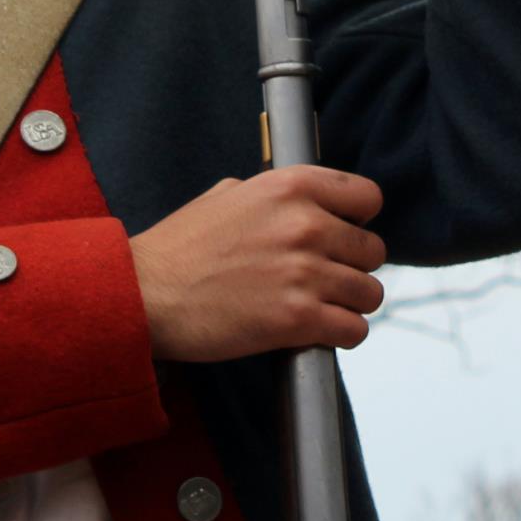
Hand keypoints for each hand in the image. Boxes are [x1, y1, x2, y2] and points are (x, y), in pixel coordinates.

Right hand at [129, 165, 385, 361]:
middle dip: (352, 266)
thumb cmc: (180, 246)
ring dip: (349, 303)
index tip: (345, 231)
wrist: (147, 293)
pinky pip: (355, 330)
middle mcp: (304, 225)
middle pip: (373, 250)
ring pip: (370, 294)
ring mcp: (304, 273)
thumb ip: (273, 196)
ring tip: (320, 306)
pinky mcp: (298, 320)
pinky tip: (314, 330)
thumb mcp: (226, 195)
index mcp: (289, 186)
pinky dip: (341, 334)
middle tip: (323, 277)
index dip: (359, 218)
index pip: (367, 197)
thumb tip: (303, 204)